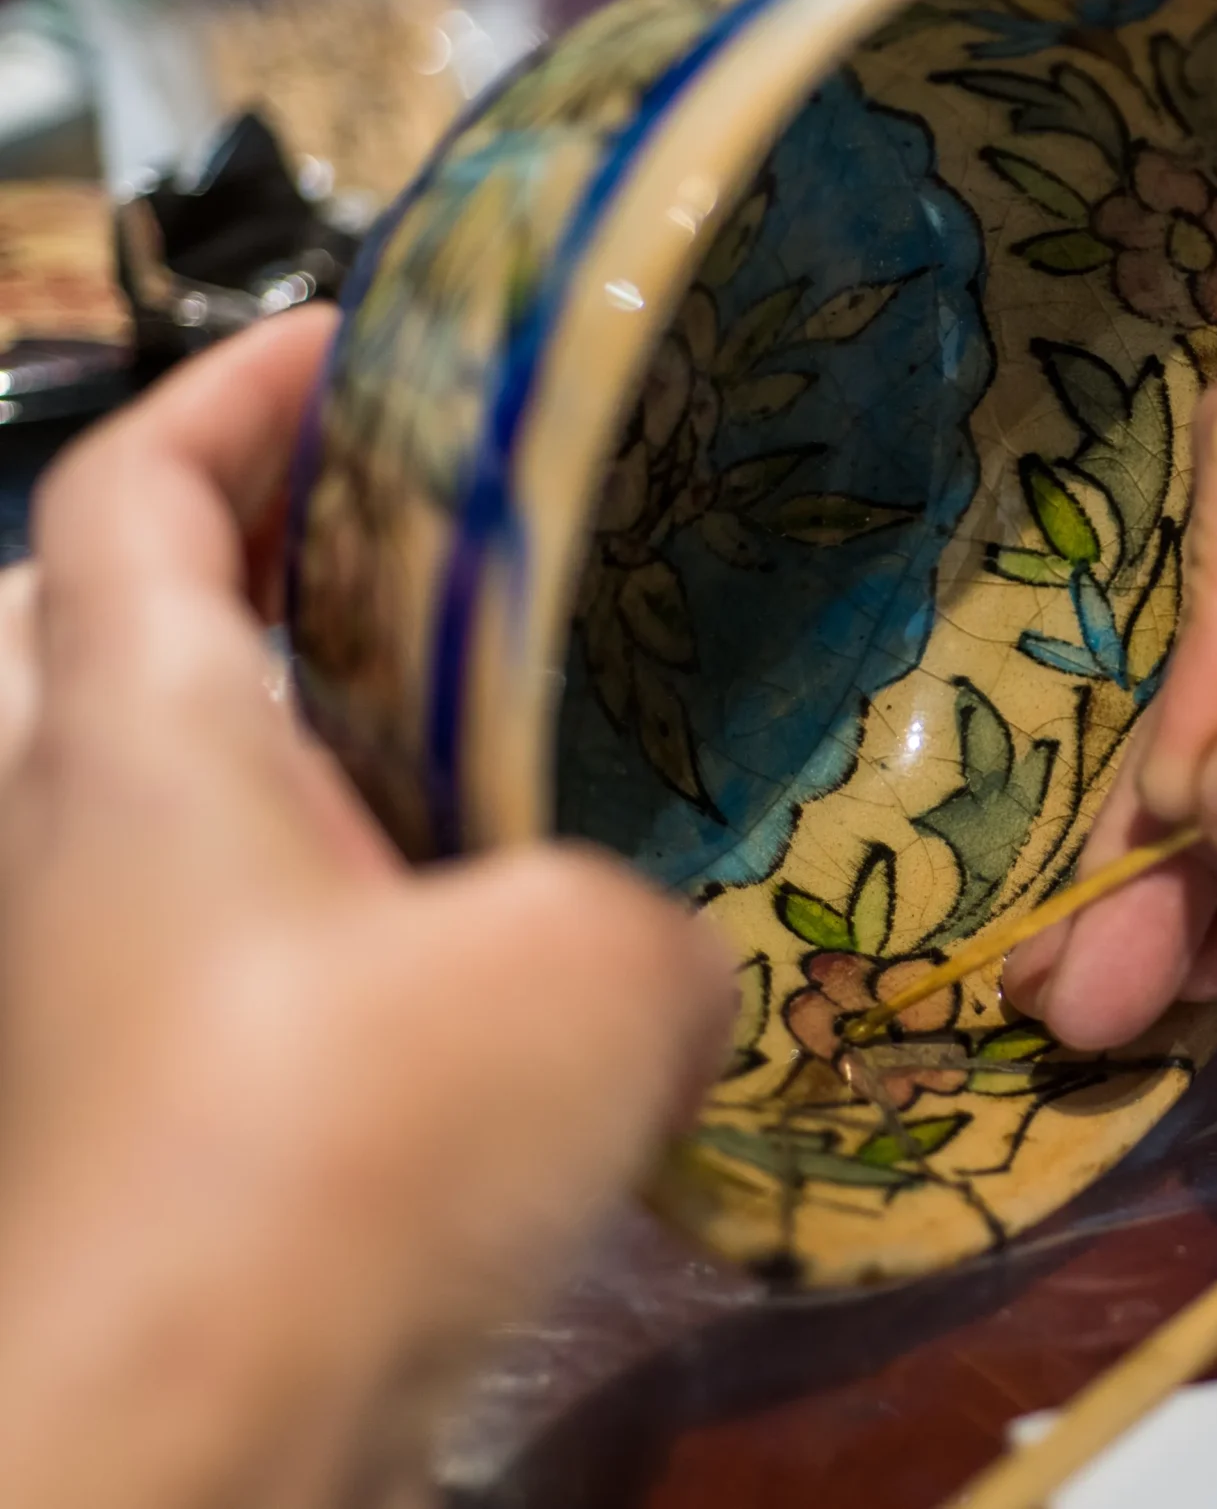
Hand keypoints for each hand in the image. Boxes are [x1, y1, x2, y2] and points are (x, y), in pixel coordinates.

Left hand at [0, 311, 730, 1508]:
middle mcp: (56, 848)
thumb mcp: (590, 975)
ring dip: (293, 767)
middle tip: (406, 569)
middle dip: (229, 573)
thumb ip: (642, 918)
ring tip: (481, 765)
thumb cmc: (344, 1147)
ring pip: (158, 819)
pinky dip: (326, 929)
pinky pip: (221, 967)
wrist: (168, 1446)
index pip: (130, 487)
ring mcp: (72, 1003)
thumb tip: (641, 958)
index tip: (359, 335)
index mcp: (130, 740)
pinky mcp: (127, 1136)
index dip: (235, 386)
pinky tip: (482, 975)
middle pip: (89, 639)